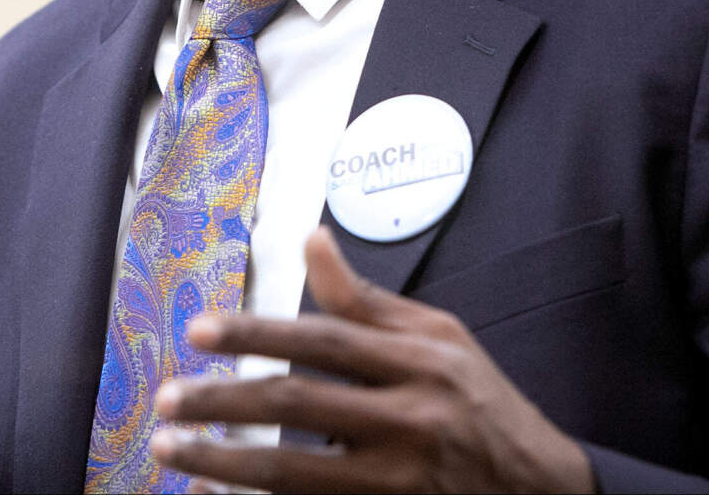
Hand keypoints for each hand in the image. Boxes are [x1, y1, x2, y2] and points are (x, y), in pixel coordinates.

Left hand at [150, 227, 595, 492]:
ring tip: (171, 450)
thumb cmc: (483, 405)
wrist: (543, 491)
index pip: (322, 340)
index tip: (199, 331)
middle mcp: (409, 420)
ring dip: (224, 463)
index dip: (257, 333)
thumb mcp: (440, 338)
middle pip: (298, 405)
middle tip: (165, 399)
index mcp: (418, 362)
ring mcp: (399, 482)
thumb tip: (311, 240)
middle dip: (223, 401)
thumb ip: (366, 299)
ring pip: (294, 473)